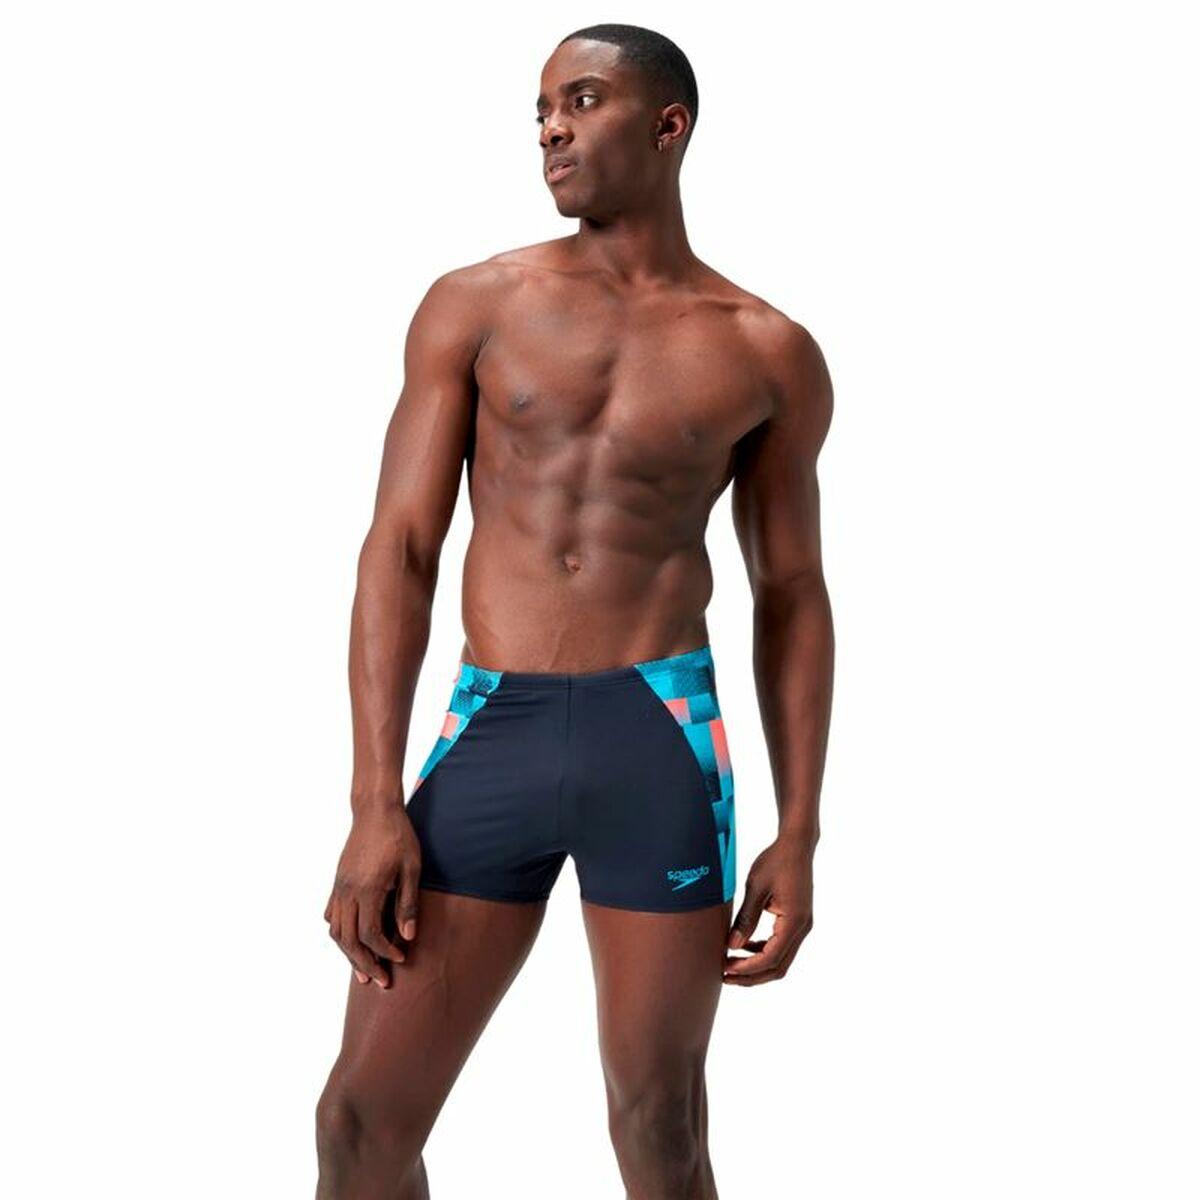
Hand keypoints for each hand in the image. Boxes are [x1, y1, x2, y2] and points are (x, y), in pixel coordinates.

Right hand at [323, 805, 421, 988]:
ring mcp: (339, 886)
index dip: (384, 952)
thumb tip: (408, 937)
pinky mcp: (338, 881)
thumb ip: (407, 903)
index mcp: (368, 889)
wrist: (376, 810)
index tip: (400, 959)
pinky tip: (349, 941)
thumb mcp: (412, 868)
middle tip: (380, 981)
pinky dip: (338, 932)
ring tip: (362, 971)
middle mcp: (348, 891)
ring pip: (336, 930)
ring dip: (348, 953)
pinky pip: (331, 914)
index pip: (370, 934)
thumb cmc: (399, 836)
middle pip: (349, 939)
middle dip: (364, 963)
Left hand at [723, 836, 814, 985]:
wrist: (797, 845)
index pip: (770, 958)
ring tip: (731, 964)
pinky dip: (763, 952)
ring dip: (757, 966)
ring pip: (781, 960)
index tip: (725, 968)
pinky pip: (781, 946)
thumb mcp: (756, 888)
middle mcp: (802, 928)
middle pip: (778, 967)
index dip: (747, 968)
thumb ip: (745, 919)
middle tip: (725, 976)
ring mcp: (802, 926)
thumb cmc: (776, 861)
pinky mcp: (798, 921)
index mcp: (794, 921)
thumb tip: (732, 946)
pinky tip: (745, 946)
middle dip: (751, 976)